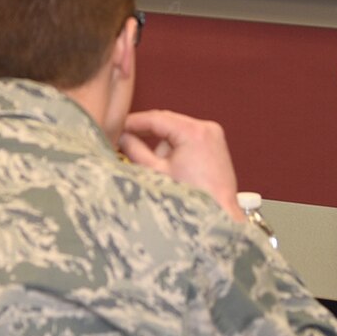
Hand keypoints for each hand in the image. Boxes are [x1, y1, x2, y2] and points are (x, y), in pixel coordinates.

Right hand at [120, 109, 244, 220]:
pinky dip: (177, 148)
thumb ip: (135, 150)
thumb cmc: (191, 200)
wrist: (220, 217)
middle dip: (148, 133)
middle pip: (167, 122)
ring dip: (164, 143)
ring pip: (177, 131)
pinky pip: (188, 138)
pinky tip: (174, 167)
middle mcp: (207, 128)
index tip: (116, 126)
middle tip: (126, 140)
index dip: (133, 122)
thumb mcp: (156, 172)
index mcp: (194, 132)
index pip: (156, 118)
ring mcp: (214, 135)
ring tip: (161, 167)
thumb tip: (122, 137)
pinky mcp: (216, 145)